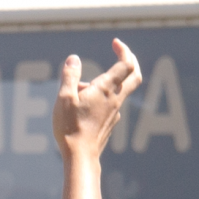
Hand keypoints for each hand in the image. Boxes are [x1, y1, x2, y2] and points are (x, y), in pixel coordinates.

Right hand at [54, 40, 142, 164]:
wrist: (80, 155)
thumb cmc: (70, 127)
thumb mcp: (64, 98)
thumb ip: (70, 76)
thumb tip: (74, 58)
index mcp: (106, 89)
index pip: (125, 64)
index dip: (123, 50)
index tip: (115, 43)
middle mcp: (115, 98)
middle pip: (135, 75)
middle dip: (131, 61)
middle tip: (122, 53)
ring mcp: (115, 111)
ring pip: (118, 90)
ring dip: (105, 83)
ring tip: (78, 91)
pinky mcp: (111, 123)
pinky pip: (110, 104)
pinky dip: (101, 98)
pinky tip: (84, 107)